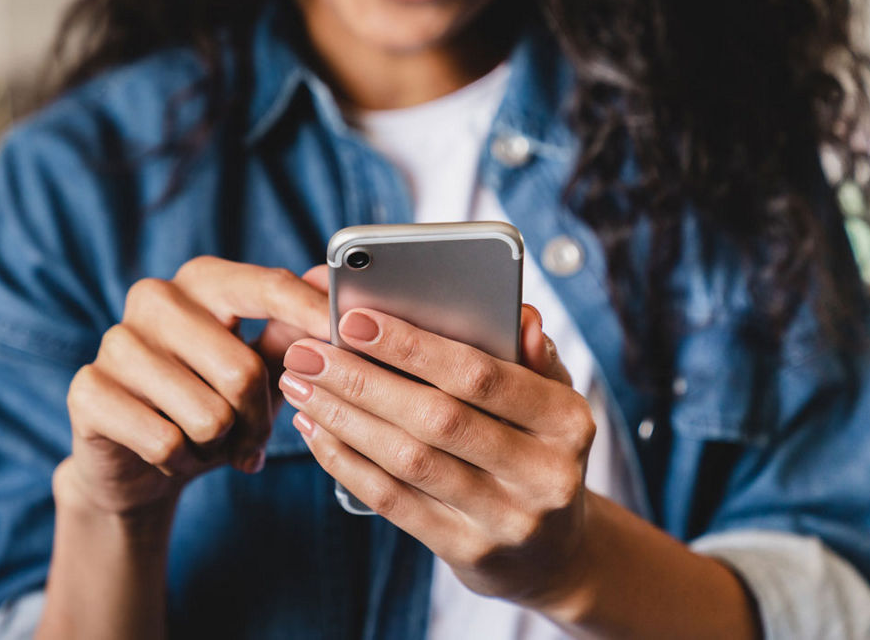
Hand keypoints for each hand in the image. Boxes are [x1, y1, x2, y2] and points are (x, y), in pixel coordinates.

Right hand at [57, 258, 329, 518]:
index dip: (310, 313)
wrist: (138, 463)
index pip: (266, 287)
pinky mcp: (88, 390)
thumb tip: (331, 286)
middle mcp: (155, 298)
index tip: (346, 334)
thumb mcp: (260, 369)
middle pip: (243, 370)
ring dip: (219, 445)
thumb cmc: (211, 403)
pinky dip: (181, 462)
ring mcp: (116, 341)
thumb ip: (293, 332)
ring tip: (207, 442)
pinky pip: (165, 442)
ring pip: (208, 415)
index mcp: (203, 280)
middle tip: (251, 438)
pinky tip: (172, 455)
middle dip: (258, 420)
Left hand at [277, 305, 596, 606]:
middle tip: (308, 352)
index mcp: (568, 421)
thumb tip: (520, 315)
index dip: (414, 346)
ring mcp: (506, 519)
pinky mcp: (468, 552)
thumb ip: (532, 356)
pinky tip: (316, 431)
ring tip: (301, 385)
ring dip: (344, 418)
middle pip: (437, 419)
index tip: (354, 320)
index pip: (482, 376)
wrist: (555, 554)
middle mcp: (544, 473)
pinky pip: (394, 501)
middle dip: (362, 380)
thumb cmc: (539, 452)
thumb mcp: (553, 402)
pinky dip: (347, 462)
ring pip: (409, 461)